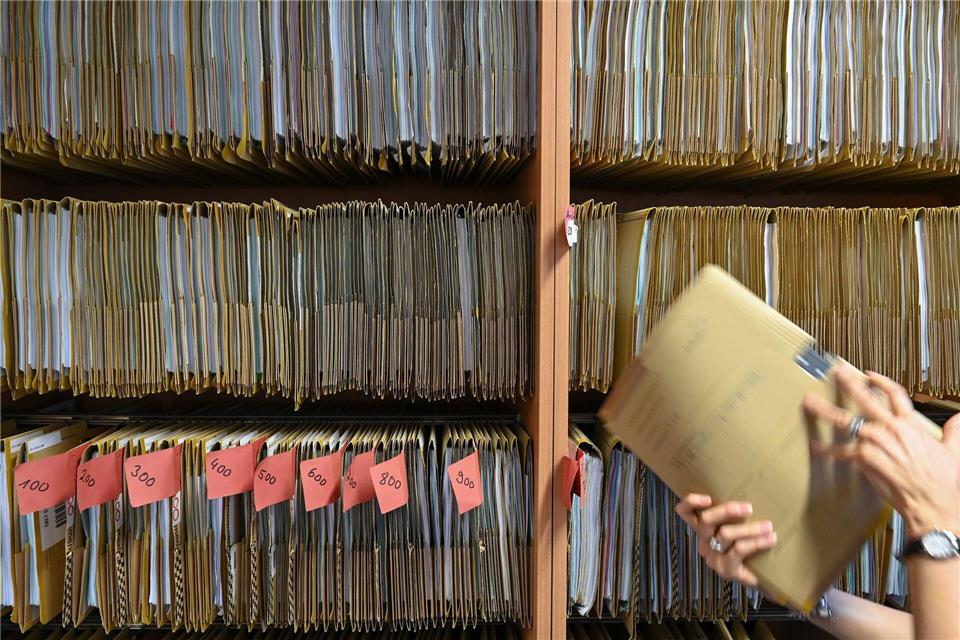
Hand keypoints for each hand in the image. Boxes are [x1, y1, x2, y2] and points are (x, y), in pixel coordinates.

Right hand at [675, 493, 775, 586]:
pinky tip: (770, 539)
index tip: (708, 498)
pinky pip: (739, 550)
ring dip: (749, 528)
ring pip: (724, 534)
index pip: (685, 512)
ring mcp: (713, 557)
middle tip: (749, 507)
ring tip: (768, 526)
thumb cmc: (754, 544)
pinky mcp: (725, 569)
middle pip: (706, 520)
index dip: (690, 502)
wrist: (766, 577)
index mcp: (704, 528)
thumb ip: (739, 512)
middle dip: (727, 510)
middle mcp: (704, 541)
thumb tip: (754, 486)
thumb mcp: (742, 525)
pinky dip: (756, 542)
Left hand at [805, 364, 959, 538]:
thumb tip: (959, 419)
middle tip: (835, 373)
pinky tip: (815, 447)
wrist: (932, 503)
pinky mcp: (864, 458)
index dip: (880, 381)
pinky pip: (840, 452)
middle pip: (864, 399)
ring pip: (845, 421)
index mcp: (910, 424)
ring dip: (825, 411)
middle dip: (848, 384)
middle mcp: (889, 428)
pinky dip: (826, 451)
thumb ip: (954, 430)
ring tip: (810, 402)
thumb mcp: (954, 450)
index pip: (893, 393)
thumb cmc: (942, 481)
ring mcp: (874, 442)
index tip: (869, 375)